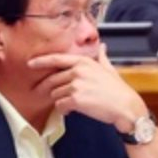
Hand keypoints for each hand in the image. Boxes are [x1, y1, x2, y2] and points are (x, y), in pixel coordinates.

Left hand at [27, 44, 145, 131]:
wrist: (126, 107)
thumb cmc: (118, 90)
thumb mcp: (109, 69)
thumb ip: (101, 57)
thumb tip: (102, 47)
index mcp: (84, 62)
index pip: (57, 59)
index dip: (41, 61)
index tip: (30, 63)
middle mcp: (77, 71)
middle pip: (53, 80)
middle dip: (53, 89)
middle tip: (57, 95)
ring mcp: (75, 85)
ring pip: (56, 93)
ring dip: (61, 100)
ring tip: (73, 104)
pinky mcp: (75, 99)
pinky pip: (60, 105)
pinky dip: (64, 109)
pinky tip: (73, 111)